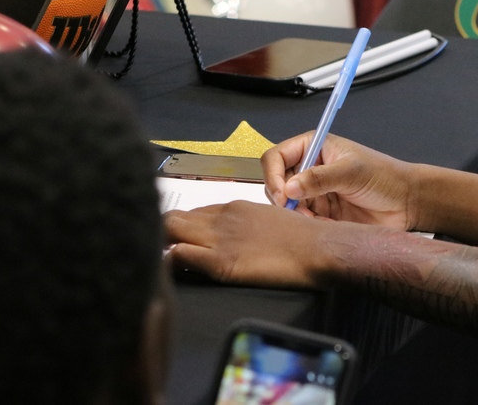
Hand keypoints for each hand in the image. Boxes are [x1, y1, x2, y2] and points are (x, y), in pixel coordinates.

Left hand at [164, 201, 338, 286]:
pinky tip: (168, 269)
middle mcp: (222, 219)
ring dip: (161, 243)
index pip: (193, 213)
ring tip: (159, 259)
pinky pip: (180, 256)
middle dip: (162, 233)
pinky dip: (169, 262)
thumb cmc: (302, 238)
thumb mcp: (269, 219)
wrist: (318, 247)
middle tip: (158, 249)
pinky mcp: (221, 263)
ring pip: (169, 231)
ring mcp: (220, 240)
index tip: (178, 240)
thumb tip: (234, 236)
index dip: (183, 228)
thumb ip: (246, 225)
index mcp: (234, 207)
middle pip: (174, 219)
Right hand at [262, 133, 415, 229]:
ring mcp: (315, 191)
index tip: (282, 194)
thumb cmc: (386, 176)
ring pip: (288, 205)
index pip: (277, 157)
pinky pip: (303, 221)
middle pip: (277, 183)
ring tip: (316, 218)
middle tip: (297, 209)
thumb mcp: (352, 172)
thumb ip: (320, 178)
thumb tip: (290, 188)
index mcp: (315, 147)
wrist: (406, 203)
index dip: (273, 175)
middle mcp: (311, 168)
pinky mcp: (322, 212)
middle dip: (283, 199)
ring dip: (297, 214)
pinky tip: (325, 224)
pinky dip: (309, 225)